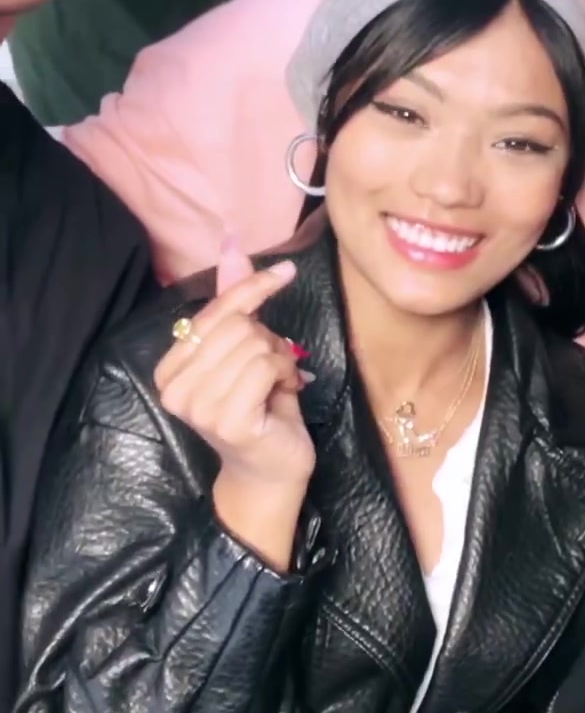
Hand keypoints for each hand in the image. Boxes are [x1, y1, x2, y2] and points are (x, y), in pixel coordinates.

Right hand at [153, 246, 314, 493]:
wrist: (271, 470)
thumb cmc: (259, 407)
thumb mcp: (245, 349)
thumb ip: (233, 301)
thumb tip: (231, 243)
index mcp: (168, 369)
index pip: (213, 312)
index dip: (251, 288)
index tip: (287, 271)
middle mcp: (173, 388)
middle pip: (237, 326)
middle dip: (269, 339)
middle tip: (277, 366)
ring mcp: (198, 407)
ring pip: (255, 343)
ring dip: (280, 358)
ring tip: (279, 382)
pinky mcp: (228, 419)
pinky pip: (265, 365)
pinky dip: (285, 373)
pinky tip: (283, 393)